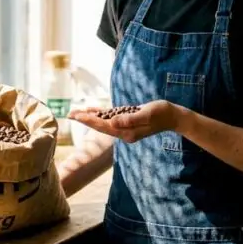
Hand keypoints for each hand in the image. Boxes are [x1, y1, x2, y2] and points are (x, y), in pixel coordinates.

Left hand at [68, 100, 183, 143]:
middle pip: (100, 126)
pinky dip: (101, 114)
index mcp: (127, 133)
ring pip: (104, 122)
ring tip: (76, 112)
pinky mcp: (128, 122)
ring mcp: (126, 128)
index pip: (103, 126)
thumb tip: (112, 122)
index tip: (77, 116)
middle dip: (85, 120)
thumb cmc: (162, 113)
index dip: (89, 120)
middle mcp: (124, 132)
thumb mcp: (147, 114)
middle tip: (69, 114)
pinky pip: (111, 118)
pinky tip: (92, 110)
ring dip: (90, 117)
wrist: (173, 117)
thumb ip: (130, 119)